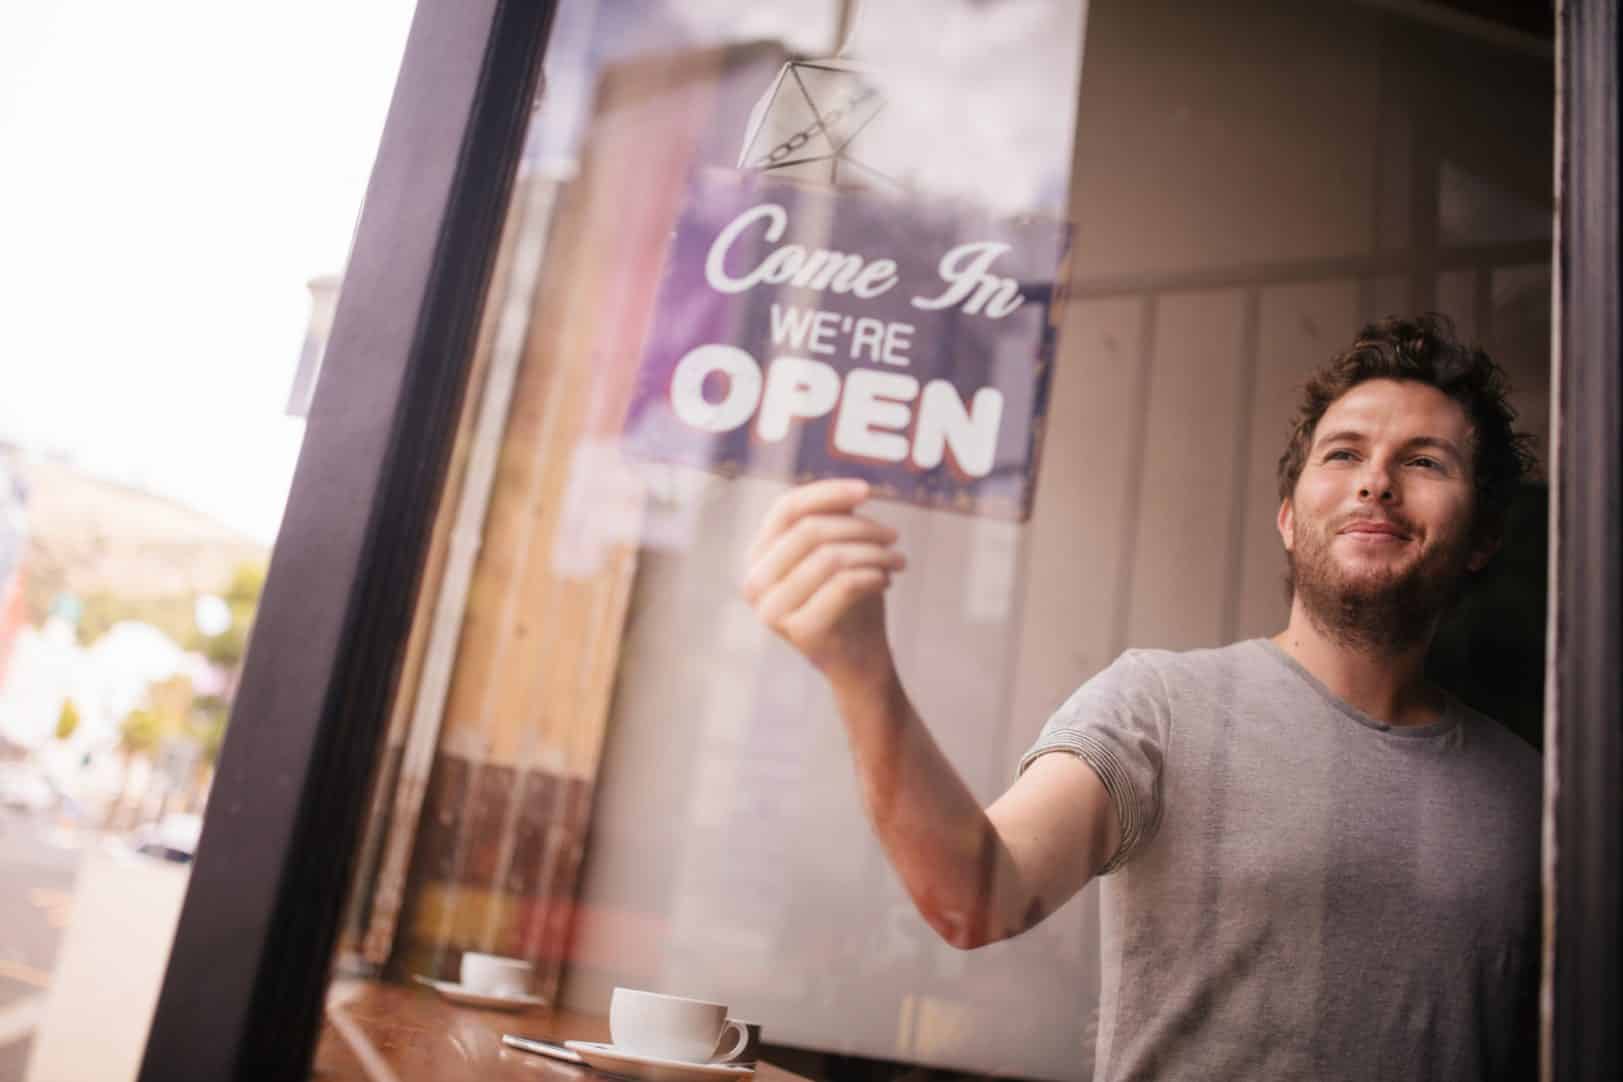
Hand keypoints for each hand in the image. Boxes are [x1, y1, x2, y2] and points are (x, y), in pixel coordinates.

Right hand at [742, 478, 905, 681]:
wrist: (858, 661)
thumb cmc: (849, 599)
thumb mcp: (840, 551)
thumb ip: (836, 519)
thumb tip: (850, 492)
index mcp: (758, 556)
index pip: (787, 508)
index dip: (827, 492)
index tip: (868, 491)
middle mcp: (755, 582)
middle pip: (811, 530)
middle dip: (861, 528)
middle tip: (894, 536)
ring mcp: (772, 609)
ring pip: (830, 557)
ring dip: (874, 553)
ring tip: (897, 560)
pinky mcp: (799, 630)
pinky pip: (844, 584)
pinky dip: (873, 574)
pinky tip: (886, 580)